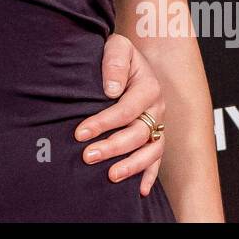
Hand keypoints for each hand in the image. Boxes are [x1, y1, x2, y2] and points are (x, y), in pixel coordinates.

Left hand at [73, 33, 165, 194]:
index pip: (125, 110)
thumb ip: (114, 62)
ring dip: (131, 165)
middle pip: (137, 134)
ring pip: (150, 151)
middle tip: (87, 156)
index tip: (80, 133)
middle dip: (112, 147)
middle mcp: (157, 108)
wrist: (130, 59)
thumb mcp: (117, 46)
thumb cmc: (119, 54)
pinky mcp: (156, 135)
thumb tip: (110, 90)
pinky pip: (157, 159)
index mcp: (148, 87)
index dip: (103, 123)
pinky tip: (140, 191)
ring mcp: (158, 124)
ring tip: (110, 176)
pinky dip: (150, 175)